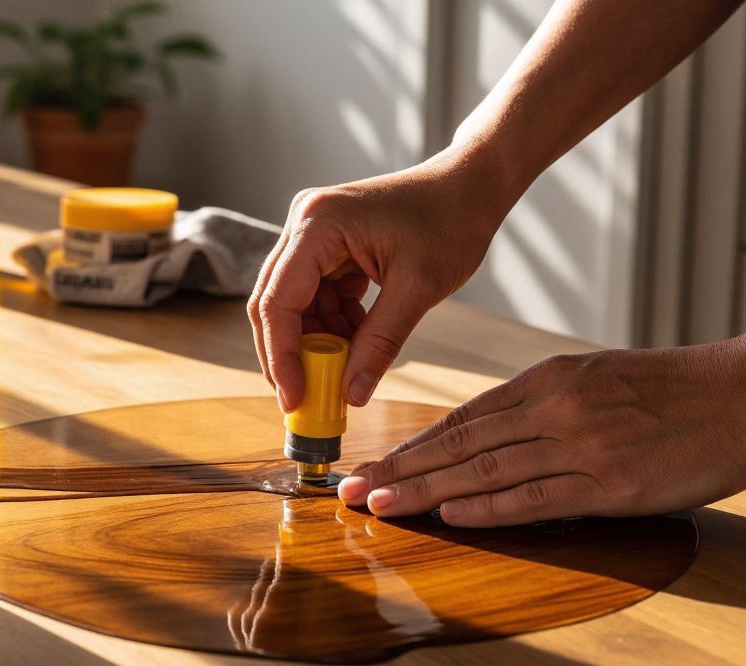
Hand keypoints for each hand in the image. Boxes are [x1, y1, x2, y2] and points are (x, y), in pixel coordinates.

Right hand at [248, 159, 502, 411]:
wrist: (471, 186)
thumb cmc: (451, 221)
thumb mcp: (418, 289)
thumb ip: (380, 343)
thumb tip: (350, 395)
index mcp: (318, 224)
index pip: (278, 301)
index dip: (281, 356)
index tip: (294, 400)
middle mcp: (305, 223)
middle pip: (274, 304)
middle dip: (290, 355)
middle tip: (306, 400)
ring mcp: (314, 233)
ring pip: (294, 305)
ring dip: (316, 342)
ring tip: (346, 369)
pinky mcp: (328, 245)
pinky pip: (316, 296)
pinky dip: (334, 326)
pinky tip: (359, 340)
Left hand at [337, 343, 745, 526]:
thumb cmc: (679, 388)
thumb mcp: (601, 376)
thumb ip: (549, 401)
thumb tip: (497, 431)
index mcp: (550, 379)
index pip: (465, 417)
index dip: (414, 444)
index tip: (374, 464)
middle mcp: (555, 407)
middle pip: (460, 443)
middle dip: (399, 468)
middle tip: (349, 490)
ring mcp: (582, 444)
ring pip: (486, 470)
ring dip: (425, 491)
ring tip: (379, 506)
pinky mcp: (612, 481)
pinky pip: (537, 497)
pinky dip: (490, 508)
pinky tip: (451, 516)